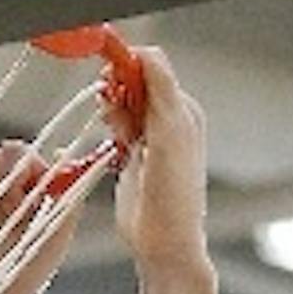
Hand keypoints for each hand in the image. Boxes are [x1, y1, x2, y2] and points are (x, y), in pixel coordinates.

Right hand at [107, 45, 209, 271]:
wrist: (163, 241)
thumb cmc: (174, 192)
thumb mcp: (171, 130)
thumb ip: (160, 87)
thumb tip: (145, 52)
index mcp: (183, 109)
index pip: (153, 66)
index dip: (129, 64)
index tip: (109, 72)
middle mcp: (168, 119)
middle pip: (134, 82)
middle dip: (117, 89)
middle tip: (110, 108)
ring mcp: (148, 137)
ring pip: (121, 104)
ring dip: (112, 110)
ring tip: (115, 132)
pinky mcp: (131, 155)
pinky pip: (115, 127)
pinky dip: (109, 128)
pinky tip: (112, 142)